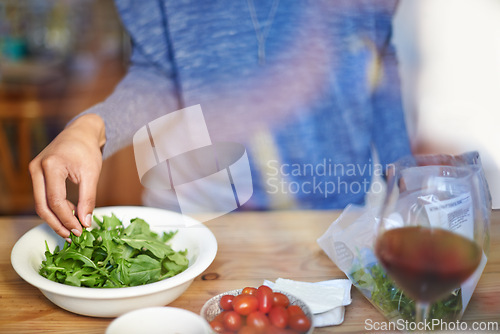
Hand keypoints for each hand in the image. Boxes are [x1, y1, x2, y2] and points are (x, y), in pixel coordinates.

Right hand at [29, 114, 105, 239]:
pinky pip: (43, 197)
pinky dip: (55, 208)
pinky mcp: (37, 174)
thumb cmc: (87, 150)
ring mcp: (34, 171)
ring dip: (55, 218)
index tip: (81, 230)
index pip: (56, 200)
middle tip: (73, 235)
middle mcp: (37, 168)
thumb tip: (86, 222)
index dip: (68, 218)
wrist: (80, 133)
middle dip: (58, 223)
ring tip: (72, 229)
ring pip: (40, 203)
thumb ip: (88, 198)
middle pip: (42, 205)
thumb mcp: (92, 174)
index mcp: (51, 165)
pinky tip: (69, 215)